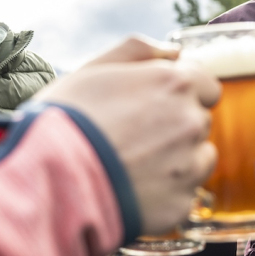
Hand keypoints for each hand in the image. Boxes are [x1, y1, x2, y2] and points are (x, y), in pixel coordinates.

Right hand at [35, 36, 219, 233]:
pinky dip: (165, 194)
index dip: (182, 93)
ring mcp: (188, 165)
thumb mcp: (94, 70)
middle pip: (198, 121)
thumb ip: (138, 51)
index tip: (157, 103)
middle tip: (134, 136)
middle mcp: (190, 122)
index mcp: (174, 83)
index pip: (206, 84)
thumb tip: (173, 52)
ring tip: (133, 165)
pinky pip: (183, 195)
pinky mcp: (180, 204)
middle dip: (175, 126)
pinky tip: (132, 190)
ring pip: (198, 159)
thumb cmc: (65, 120)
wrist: (48, 181)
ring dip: (177, 160)